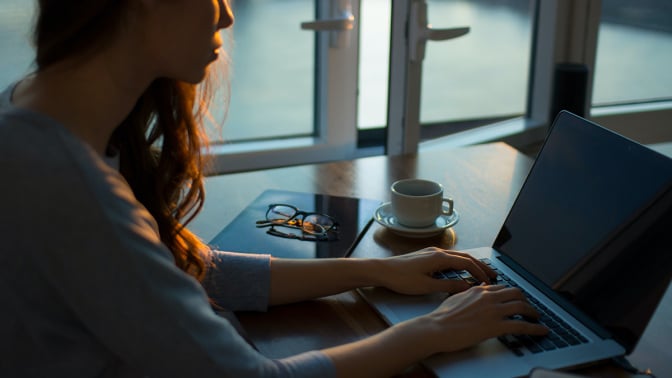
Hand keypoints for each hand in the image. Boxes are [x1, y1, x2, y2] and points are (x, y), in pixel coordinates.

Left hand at [375, 247, 497, 294]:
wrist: (382, 270)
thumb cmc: (401, 278)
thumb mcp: (426, 286)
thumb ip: (448, 286)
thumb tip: (466, 287)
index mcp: (439, 257)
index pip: (466, 263)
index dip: (480, 272)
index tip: (489, 281)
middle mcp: (437, 251)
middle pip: (465, 257)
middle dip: (480, 266)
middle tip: (493, 275)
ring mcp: (431, 252)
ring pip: (457, 256)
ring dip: (470, 264)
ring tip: (480, 273)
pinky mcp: (426, 256)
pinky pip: (448, 258)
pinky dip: (459, 264)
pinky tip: (460, 271)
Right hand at [421, 284, 548, 352]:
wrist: (437, 328)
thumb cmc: (442, 316)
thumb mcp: (456, 298)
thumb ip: (469, 293)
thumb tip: (477, 289)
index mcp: (479, 291)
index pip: (502, 288)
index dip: (512, 294)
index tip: (516, 299)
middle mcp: (489, 297)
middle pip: (516, 293)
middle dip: (526, 300)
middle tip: (529, 308)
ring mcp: (493, 311)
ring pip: (522, 307)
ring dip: (533, 313)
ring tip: (537, 318)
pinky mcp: (496, 326)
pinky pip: (522, 326)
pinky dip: (535, 328)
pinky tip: (542, 331)